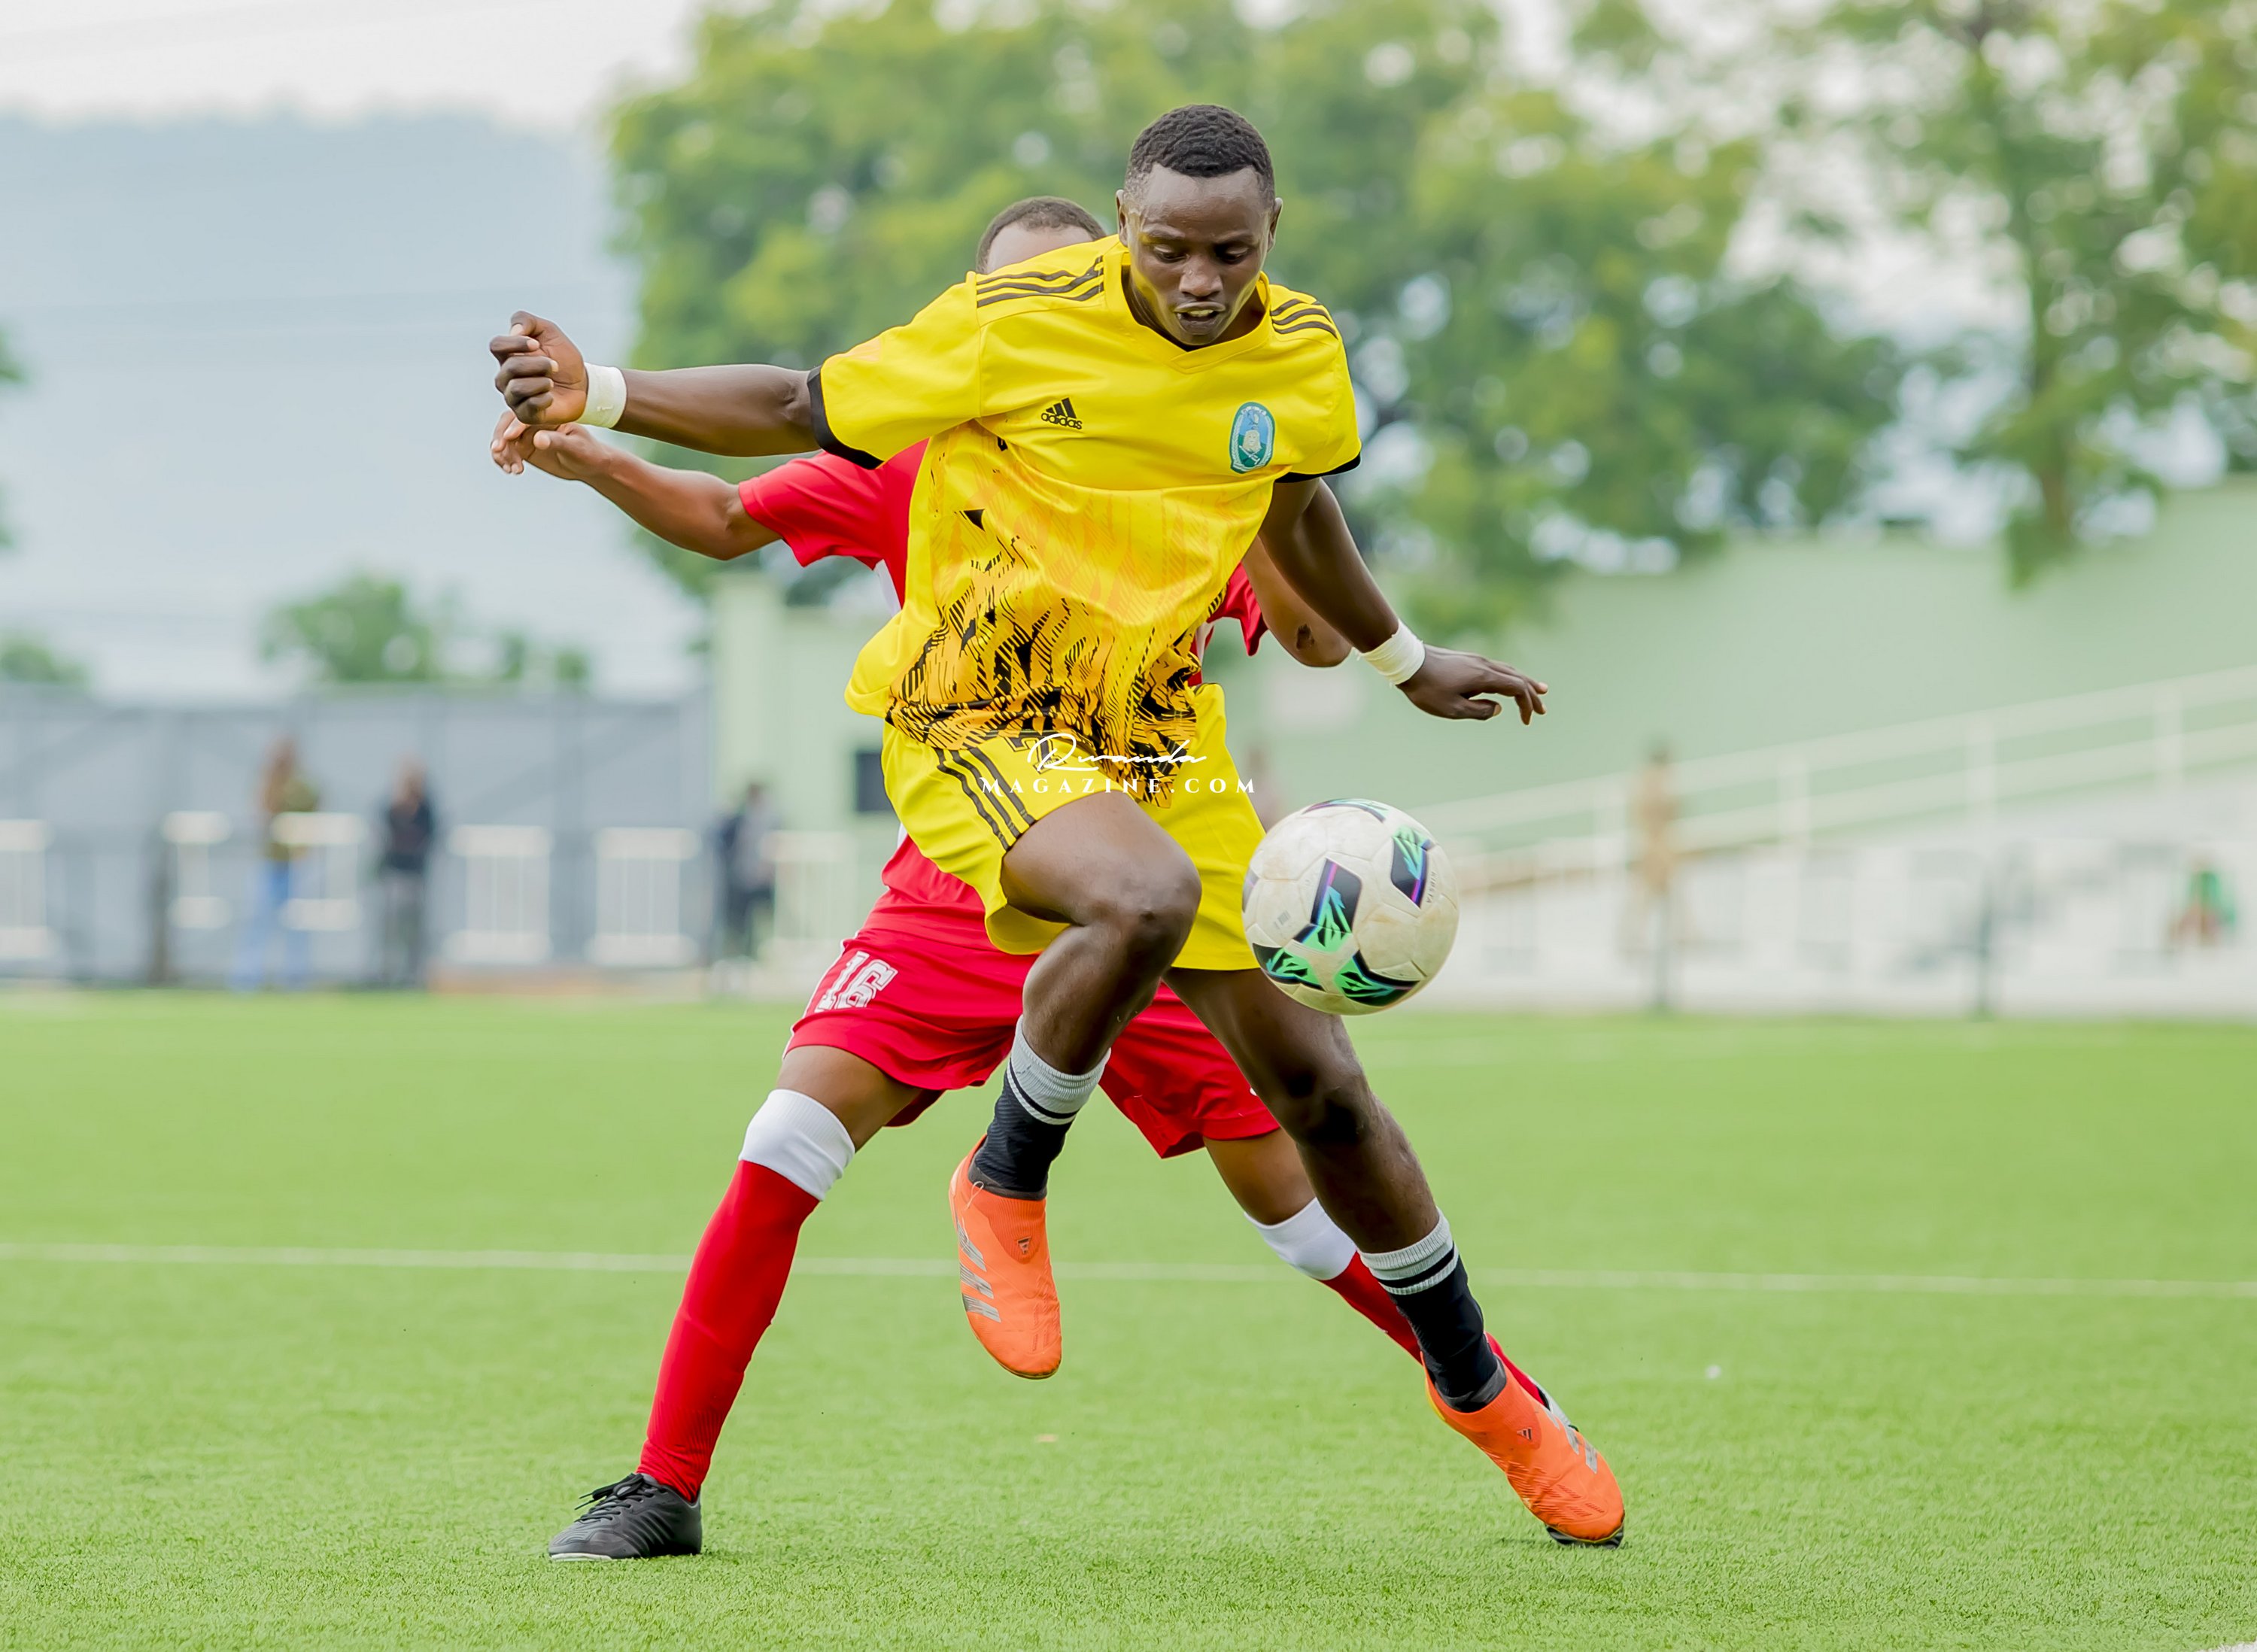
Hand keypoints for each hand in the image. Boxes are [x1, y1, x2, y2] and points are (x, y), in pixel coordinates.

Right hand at [489, 310, 586, 426]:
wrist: (582, 384)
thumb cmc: (562, 358)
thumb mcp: (549, 332)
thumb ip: (527, 321)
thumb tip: (513, 331)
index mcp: (508, 355)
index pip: (496, 345)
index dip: (515, 343)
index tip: (536, 344)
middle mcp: (505, 377)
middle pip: (510, 367)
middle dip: (538, 364)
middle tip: (555, 366)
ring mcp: (513, 397)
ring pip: (517, 388)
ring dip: (541, 381)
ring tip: (552, 381)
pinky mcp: (525, 414)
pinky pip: (529, 405)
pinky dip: (545, 398)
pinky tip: (551, 396)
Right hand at [490, 410, 609, 479]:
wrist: (591, 466)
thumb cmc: (588, 452)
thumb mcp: (575, 446)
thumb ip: (556, 441)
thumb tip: (537, 439)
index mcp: (547, 415)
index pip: (525, 417)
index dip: (513, 427)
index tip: (507, 439)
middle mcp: (533, 423)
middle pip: (507, 424)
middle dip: (500, 437)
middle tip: (498, 452)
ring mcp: (527, 436)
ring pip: (504, 440)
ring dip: (502, 453)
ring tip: (511, 469)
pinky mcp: (525, 449)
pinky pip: (507, 452)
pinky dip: (504, 460)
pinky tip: (513, 471)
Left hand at [1399, 647, 1547, 723]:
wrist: (1407, 663)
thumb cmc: (1427, 689)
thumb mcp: (1452, 709)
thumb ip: (1479, 711)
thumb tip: (1497, 709)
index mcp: (1484, 677)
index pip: (1516, 688)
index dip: (1526, 704)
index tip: (1528, 720)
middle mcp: (1484, 665)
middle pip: (1517, 677)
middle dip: (1531, 693)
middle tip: (1542, 707)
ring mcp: (1476, 660)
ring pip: (1507, 670)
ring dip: (1522, 683)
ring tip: (1536, 690)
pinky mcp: (1468, 660)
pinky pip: (1496, 668)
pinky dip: (1508, 677)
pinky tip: (1506, 683)